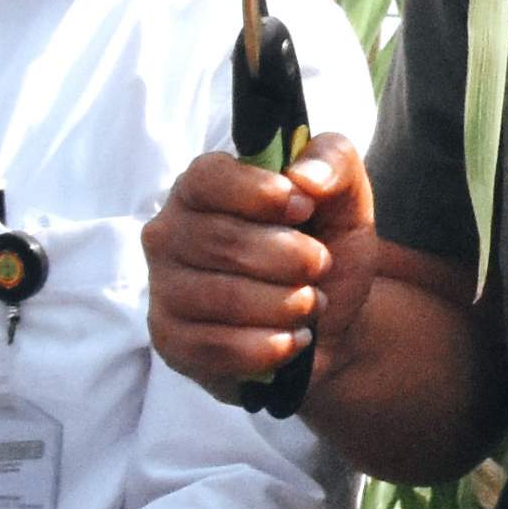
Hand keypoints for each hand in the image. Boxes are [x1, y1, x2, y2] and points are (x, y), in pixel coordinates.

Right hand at [147, 133, 364, 400]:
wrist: (326, 323)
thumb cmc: (321, 246)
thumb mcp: (344, 198)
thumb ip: (334, 162)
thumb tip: (305, 176)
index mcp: (201, 186)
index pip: (208, 178)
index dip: (258, 193)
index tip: (304, 207)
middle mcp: (169, 233)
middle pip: (223, 242)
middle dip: (289, 258)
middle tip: (321, 266)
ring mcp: (164, 289)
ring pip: (223, 298)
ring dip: (285, 304)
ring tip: (312, 303)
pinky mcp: (171, 341)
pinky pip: (216, 346)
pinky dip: (269, 346)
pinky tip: (294, 339)